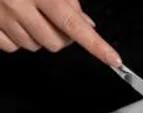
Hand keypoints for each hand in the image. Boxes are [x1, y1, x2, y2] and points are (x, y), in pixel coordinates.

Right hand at [0, 0, 119, 65]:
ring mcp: (1, 17)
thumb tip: (87, 24)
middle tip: (54, 19)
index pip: (74, 24)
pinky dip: (18, 40)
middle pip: (56, 43)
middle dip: (62, 36)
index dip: (96, 45)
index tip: (114, 59)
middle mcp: (18, 5)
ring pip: (34, 47)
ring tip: (31, 16)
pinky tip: (15, 22)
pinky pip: (12, 47)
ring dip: (39, 36)